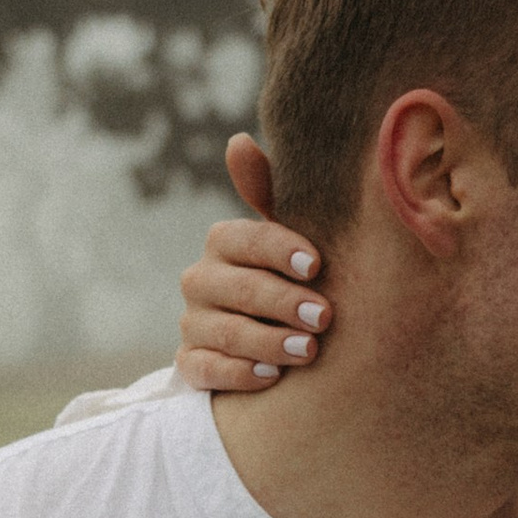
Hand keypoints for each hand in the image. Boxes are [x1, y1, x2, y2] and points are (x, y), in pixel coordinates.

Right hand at [175, 134, 335, 392]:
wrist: (273, 337)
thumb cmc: (290, 277)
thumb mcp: (290, 238)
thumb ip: (271, 195)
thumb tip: (238, 140)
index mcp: (225, 242)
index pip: (246, 239)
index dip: (280, 250)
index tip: (317, 265)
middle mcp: (201, 279)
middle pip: (238, 288)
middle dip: (283, 301)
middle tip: (325, 316)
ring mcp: (194, 323)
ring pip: (225, 331)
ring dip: (269, 341)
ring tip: (309, 350)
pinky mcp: (192, 364)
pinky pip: (207, 370)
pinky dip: (240, 373)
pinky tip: (273, 377)